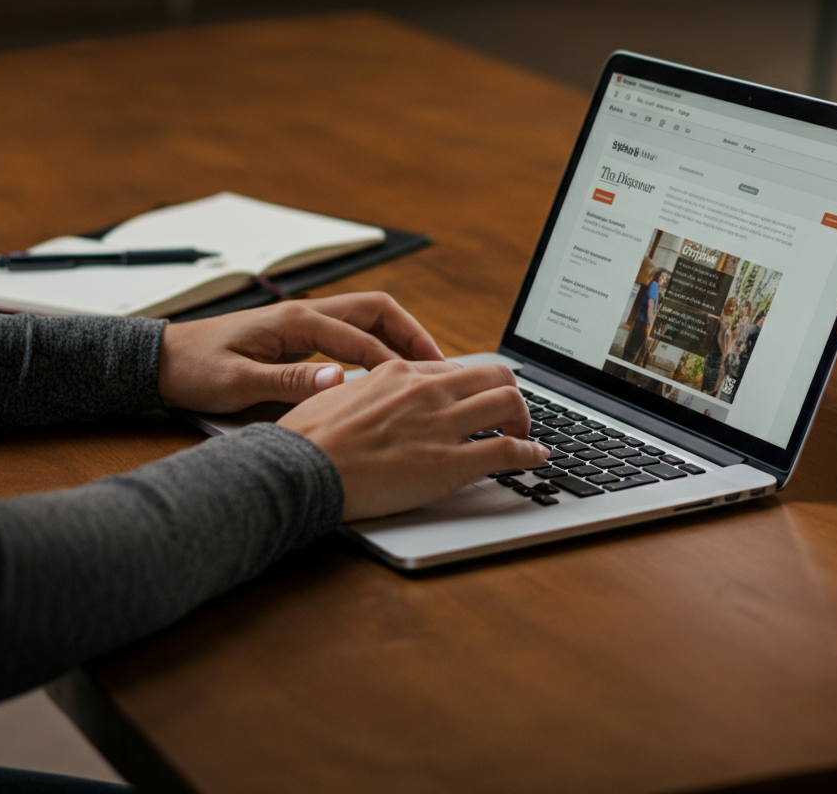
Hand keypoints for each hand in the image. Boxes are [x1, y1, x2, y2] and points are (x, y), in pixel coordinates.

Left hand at [158, 293, 444, 412]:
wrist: (162, 361)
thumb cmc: (194, 368)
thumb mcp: (238, 383)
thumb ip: (290, 382)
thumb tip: (339, 382)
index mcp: (294, 320)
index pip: (360, 334)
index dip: (395, 358)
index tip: (422, 380)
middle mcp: (304, 313)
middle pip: (375, 309)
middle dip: (410, 332)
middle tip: (438, 364)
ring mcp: (302, 322)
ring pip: (366, 317)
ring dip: (397, 337)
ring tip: (424, 367)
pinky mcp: (298, 337)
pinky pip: (350, 333)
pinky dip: (376, 346)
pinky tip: (386, 373)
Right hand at [278, 360, 545, 519]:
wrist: (300, 467)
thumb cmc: (308, 438)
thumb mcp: (339, 396)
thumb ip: (368, 393)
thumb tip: (374, 398)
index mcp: (399, 373)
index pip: (456, 369)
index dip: (474, 387)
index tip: (478, 400)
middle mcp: (426, 391)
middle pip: (494, 376)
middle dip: (509, 395)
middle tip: (510, 416)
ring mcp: (440, 425)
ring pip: (509, 403)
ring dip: (524, 420)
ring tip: (524, 435)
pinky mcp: (448, 463)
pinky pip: (507, 450)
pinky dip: (530, 453)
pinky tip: (536, 458)